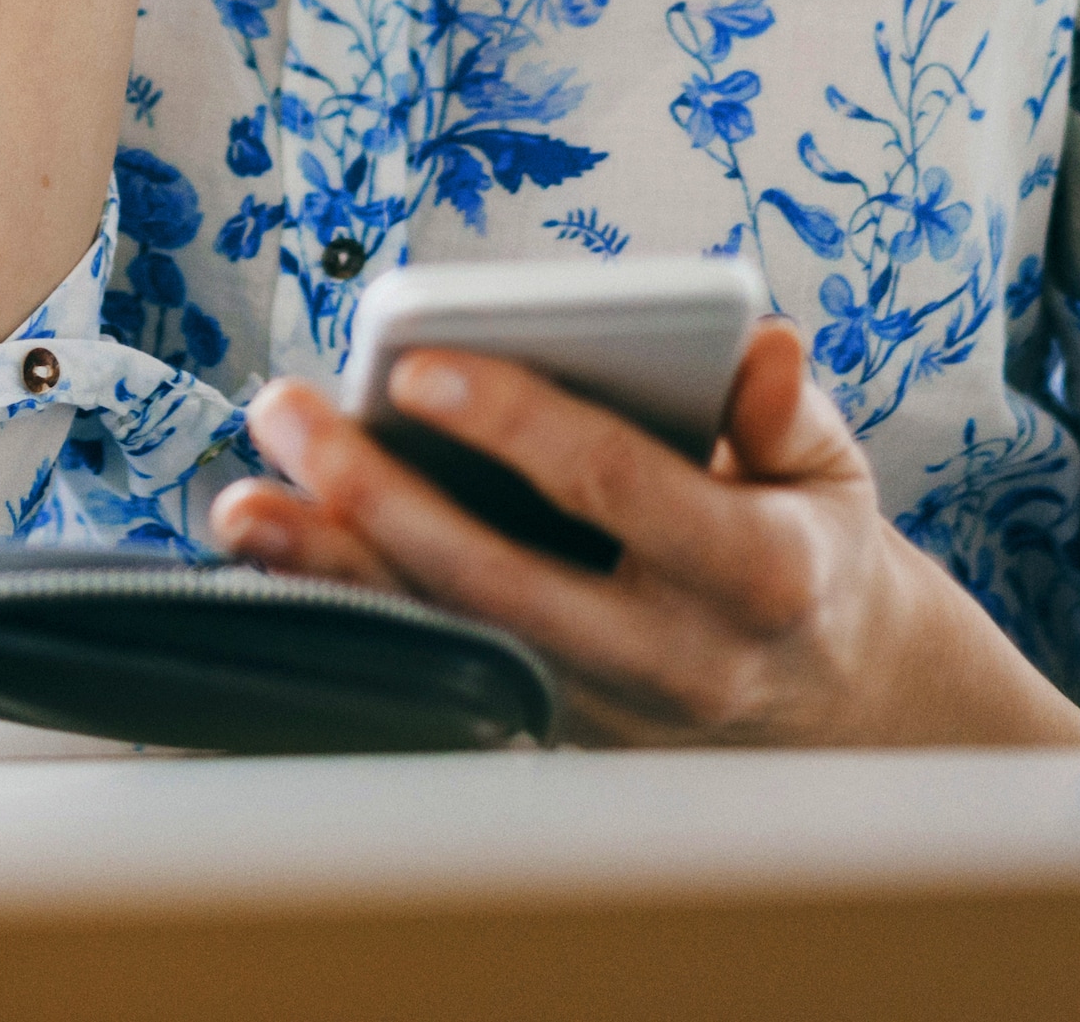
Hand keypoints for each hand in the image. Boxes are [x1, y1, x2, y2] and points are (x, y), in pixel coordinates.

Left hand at [207, 325, 1079, 750]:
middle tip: (288, 414)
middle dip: (380, 498)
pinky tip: (277, 563)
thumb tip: (761, 346)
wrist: (837, 705)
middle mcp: (672, 659)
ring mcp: (605, 712)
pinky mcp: (553, 733)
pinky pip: (438, 670)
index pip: (618, 487)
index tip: (419, 365)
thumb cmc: (809, 548)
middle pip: (501, 583)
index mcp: (757, 575)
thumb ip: (786, 411)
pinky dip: (354, 617)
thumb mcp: (830, 474)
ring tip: (242, 503)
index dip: (516, 423)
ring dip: (336, 574)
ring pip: (450, 642)